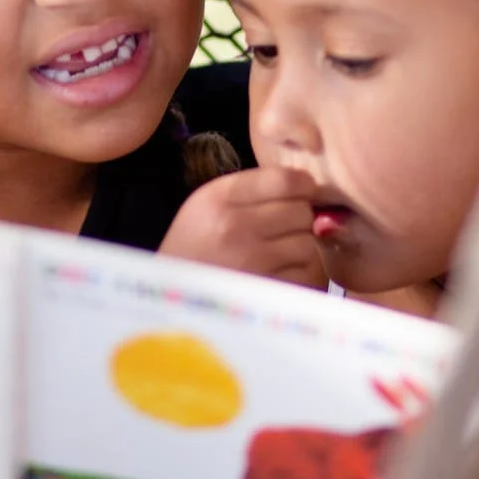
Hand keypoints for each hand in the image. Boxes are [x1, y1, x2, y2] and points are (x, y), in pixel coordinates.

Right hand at [159, 166, 325, 288]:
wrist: (171, 299)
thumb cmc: (193, 249)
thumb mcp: (207, 206)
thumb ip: (252, 191)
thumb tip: (308, 188)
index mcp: (220, 198)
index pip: (285, 179)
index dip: (302, 185)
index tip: (301, 193)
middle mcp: (236, 227)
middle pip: (301, 211)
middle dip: (298, 219)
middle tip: (282, 230)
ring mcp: (253, 262)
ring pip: (308, 243)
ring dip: (301, 249)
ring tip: (279, 255)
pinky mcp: (267, 291)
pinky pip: (306, 275)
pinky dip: (300, 275)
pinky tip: (281, 274)